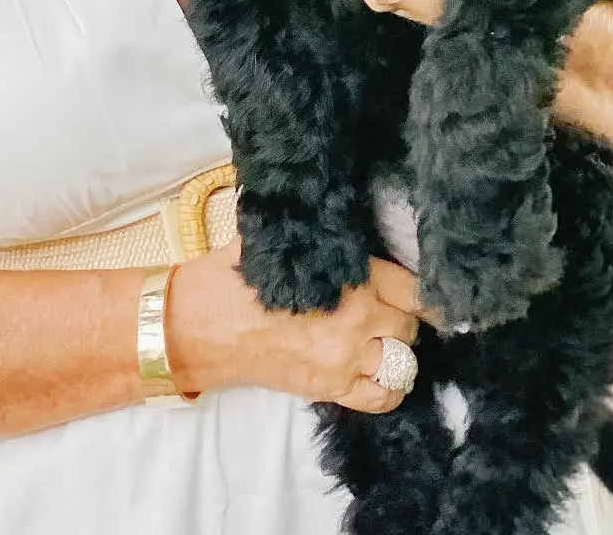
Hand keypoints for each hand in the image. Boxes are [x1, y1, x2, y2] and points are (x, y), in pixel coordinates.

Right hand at [165, 240, 422, 412]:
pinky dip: (388, 387)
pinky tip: (377, 372)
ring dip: (396, 349)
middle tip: (386, 309)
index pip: (411, 287)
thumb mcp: (277, 239)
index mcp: (348, 276)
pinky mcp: (330, 388)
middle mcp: (356, 319)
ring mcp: (345, 359)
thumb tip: (338, 215)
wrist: (198, 325)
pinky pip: (383, 397)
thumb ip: (317, 235)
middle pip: (409, 324)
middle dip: (402, 316)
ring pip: (403, 360)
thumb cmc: (232, 276)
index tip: (410, 289)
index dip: (414, 288)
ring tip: (381, 340)